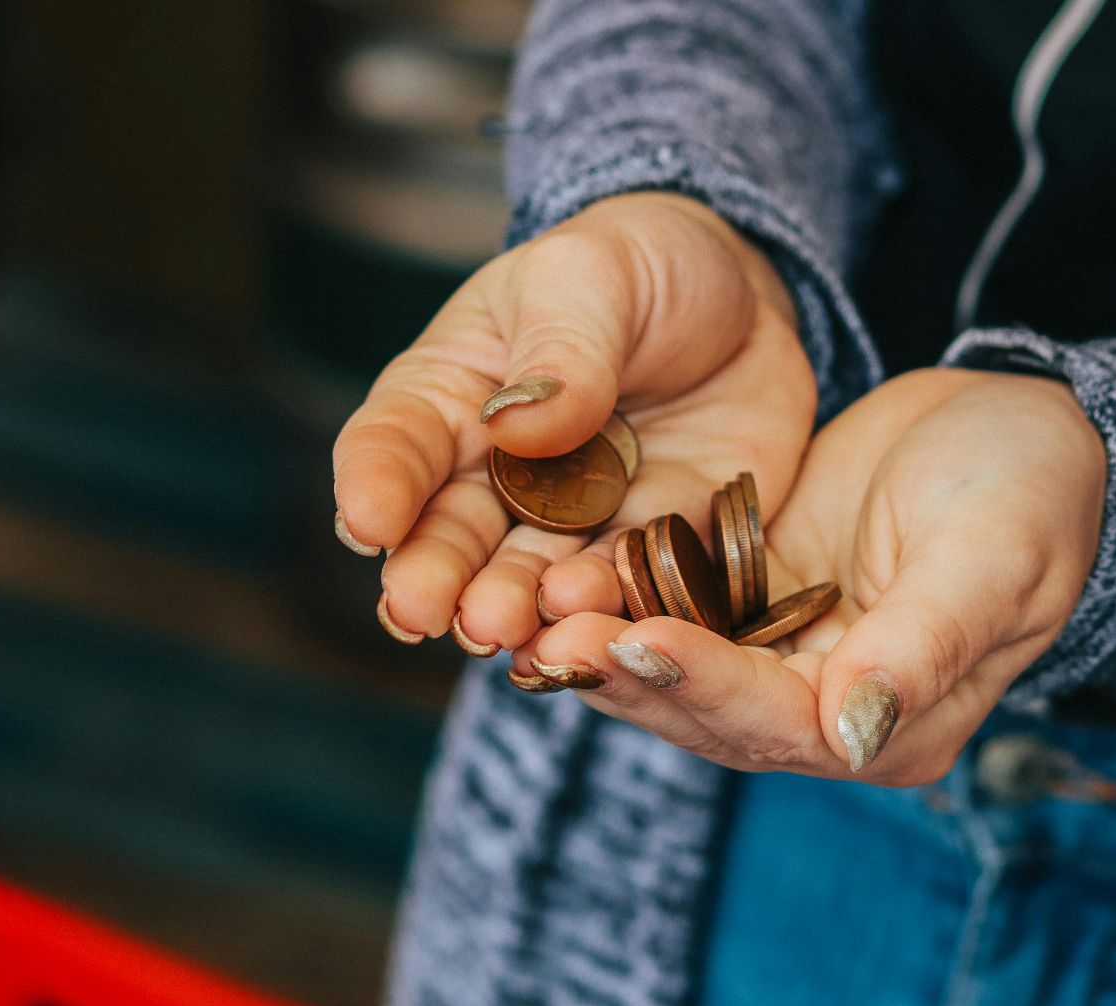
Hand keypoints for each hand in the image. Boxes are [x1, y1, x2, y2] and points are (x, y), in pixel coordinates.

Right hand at [332, 193, 815, 655]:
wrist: (748, 299)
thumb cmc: (639, 267)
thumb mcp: (592, 274)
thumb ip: (559, 346)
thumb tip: (517, 425)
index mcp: (453, 393)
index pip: (397, 440)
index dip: (376, 482)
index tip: (367, 522)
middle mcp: (499, 472)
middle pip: (451, 531)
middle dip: (434, 572)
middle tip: (421, 610)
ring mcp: (575, 518)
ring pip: (529, 575)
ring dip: (511, 605)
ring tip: (500, 627)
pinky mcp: (654, 543)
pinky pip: (626, 582)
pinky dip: (605, 608)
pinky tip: (591, 622)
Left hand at [515, 367, 1106, 785]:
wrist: (1021, 432)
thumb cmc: (1030, 492)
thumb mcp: (991, 556)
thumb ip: (924, 644)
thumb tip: (854, 734)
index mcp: (894, 727)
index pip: (783, 722)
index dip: (706, 685)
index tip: (638, 641)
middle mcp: (829, 716)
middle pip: (708, 709)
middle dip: (628, 670)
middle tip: (550, 630)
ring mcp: (782, 661)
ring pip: (673, 670)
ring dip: (604, 642)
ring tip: (531, 606)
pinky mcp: (748, 606)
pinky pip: (669, 612)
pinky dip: (615, 598)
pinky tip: (551, 574)